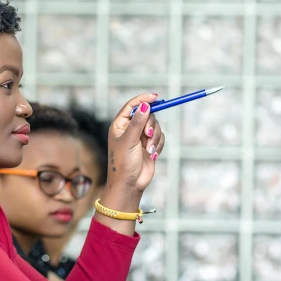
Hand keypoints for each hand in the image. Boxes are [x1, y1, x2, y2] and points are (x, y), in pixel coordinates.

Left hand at [99, 93, 164, 212]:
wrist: (130, 184)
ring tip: (148, 150)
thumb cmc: (123, 163)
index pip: (132, 106)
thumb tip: (146, 105)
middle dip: (151, 125)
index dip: (143, 99)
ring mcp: (140, 137)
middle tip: (148, 135)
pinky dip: (158, 145)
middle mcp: (130, 129)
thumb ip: (138, 122)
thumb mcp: (129, 140)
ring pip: (156, 126)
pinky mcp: (150, 145)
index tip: (155, 97)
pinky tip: (152, 155)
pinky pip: (161, 137)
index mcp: (120, 125)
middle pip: (148, 115)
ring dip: (155, 138)